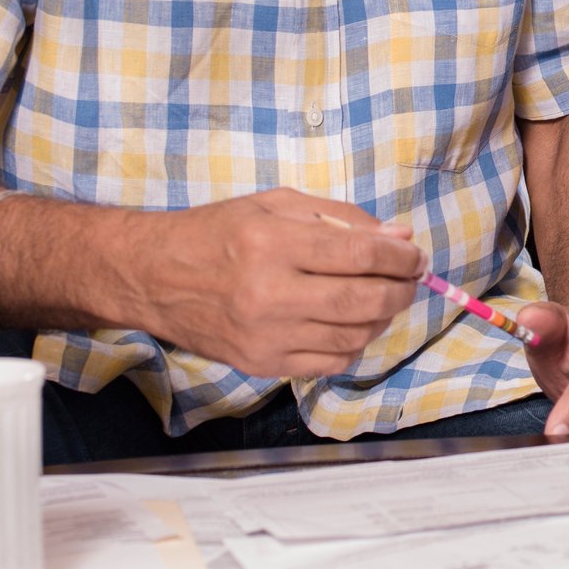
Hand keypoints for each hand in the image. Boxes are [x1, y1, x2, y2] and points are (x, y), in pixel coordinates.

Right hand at [128, 189, 421, 378]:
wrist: (153, 276)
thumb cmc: (216, 231)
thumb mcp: (276, 203)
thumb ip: (340, 218)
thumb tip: (398, 237)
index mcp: (272, 243)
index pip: (359, 253)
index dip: (400, 256)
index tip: (415, 256)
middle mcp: (269, 294)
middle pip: (363, 301)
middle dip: (400, 290)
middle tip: (410, 279)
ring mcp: (265, 336)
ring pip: (352, 336)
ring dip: (380, 318)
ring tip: (380, 297)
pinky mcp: (261, 364)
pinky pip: (329, 362)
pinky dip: (352, 343)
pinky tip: (349, 323)